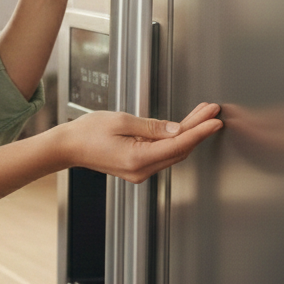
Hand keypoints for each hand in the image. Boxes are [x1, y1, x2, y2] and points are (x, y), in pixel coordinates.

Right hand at [65, 102, 222, 182]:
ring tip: (201, 114)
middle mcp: (141, 170)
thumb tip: (177, 130)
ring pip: (173, 152)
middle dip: (198, 129)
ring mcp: (140, 171)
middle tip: (211, 111)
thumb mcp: (121, 121)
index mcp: (138, 158)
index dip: (200, 132)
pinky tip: (181, 127)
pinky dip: (174, 140)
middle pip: (180, 150)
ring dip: (188, 134)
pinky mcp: (137, 167)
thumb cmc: (87, 132)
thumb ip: (152, 126)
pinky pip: (163, 153)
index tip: (215, 121)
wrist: (68, 147)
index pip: (179, 145)